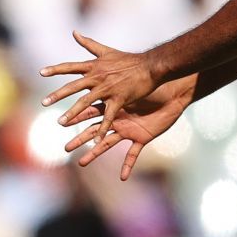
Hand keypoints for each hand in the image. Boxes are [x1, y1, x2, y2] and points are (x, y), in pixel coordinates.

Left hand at [39, 32, 159, 136]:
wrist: (150, 66)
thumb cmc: (129, 59)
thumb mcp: (106, 50)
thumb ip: (88, 43)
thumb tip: (74, 32)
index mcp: (94, 66)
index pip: (70, 67)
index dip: (55, 69)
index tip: (41, 72)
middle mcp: (97, 77)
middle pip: (73, 86)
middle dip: (57, 95)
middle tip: (43, 102)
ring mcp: (107, 89)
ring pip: (86, 102)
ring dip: (73, 113)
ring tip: (60, 123)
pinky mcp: (119, 100)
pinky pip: (108, 117)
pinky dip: (102, 129)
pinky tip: (95, 141)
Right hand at [60, 75, 195, 180]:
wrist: (174, 92)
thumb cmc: (155, 84)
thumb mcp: (131, 80)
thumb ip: (115, 74)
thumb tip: (100, 59)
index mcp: (113, 107)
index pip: (90, 113)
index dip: (77, 118)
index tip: (62, 122)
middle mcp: (118, 121)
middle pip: (94, 131)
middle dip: (80, 139)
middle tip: (66, 147)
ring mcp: (128, 131)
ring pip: (108, 145)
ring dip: (94, 154)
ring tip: (81, 163)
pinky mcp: (142, 138)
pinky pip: (134, 154)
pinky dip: (128, 165)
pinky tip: (122, 177)